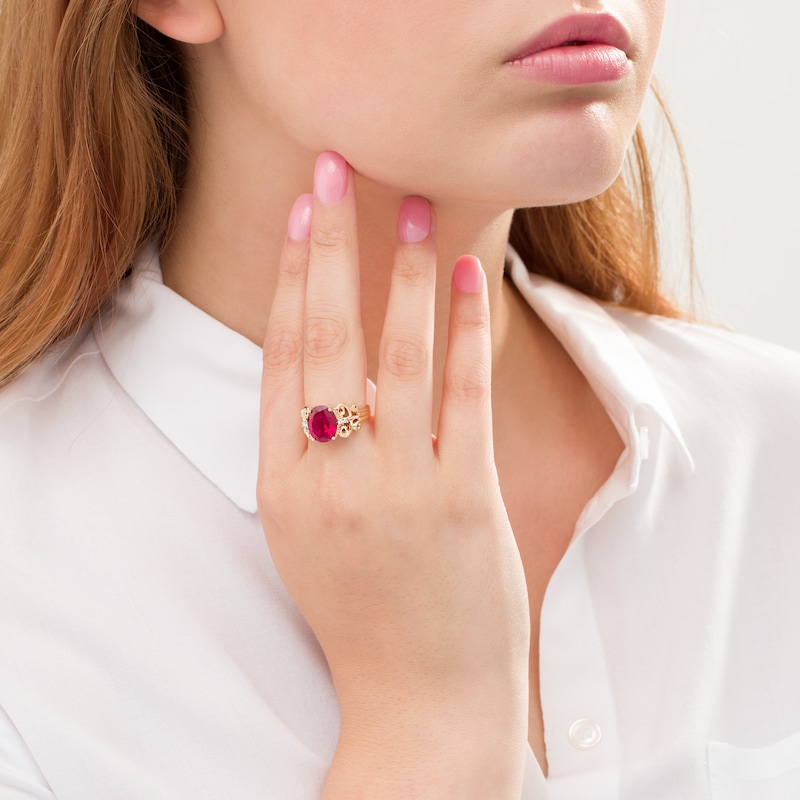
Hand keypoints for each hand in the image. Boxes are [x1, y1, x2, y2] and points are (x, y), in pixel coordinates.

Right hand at [258, 152, 529, 797]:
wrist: (419, 699)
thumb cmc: (362, 614)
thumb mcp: (307, 536)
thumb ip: (307, 456)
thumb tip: (324, 367)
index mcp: (284, 487)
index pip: (281, 357)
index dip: (290, 279)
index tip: (300, 216)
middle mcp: (334, 479)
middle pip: (328, 338)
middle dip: (332, 246)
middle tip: (334, 170)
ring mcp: (400, 488)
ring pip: (397, 354)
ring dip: (404, 271)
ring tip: (413, 207)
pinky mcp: (464, 499)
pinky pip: (464, 394)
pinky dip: (465, 329)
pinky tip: (468, 276)